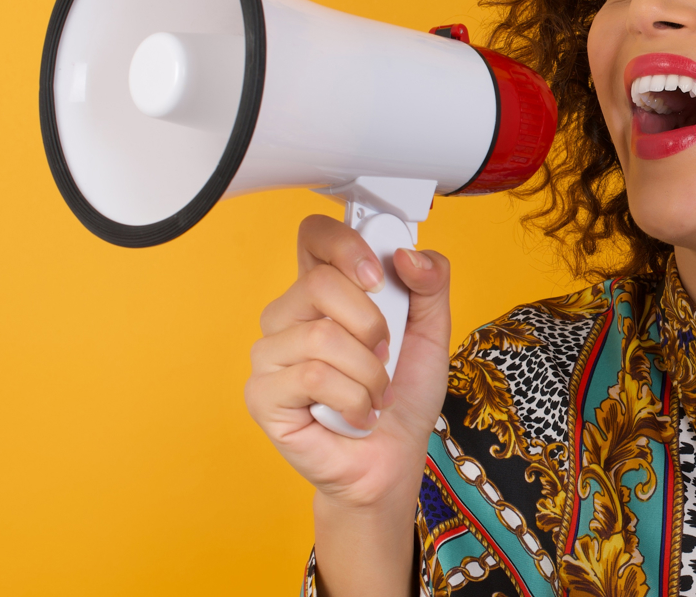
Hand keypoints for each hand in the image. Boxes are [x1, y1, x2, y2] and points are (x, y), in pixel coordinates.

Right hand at [244, 214, 451, 508]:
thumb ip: (430, 283)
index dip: (346, 245)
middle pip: (318, 282)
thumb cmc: (403, 396)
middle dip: (372, 324)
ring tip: (375, 393)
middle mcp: (289, 317)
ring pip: (321, 336)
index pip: (314, 236)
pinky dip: (353, 400)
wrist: (393, 459)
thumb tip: (406, 253)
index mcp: (324, 293)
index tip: (379, 276)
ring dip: (369, 373)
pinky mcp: (263, 395)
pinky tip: (357, 415)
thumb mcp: (432, 332)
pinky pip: (313, 377)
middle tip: (386, 355)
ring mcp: (270, 355)